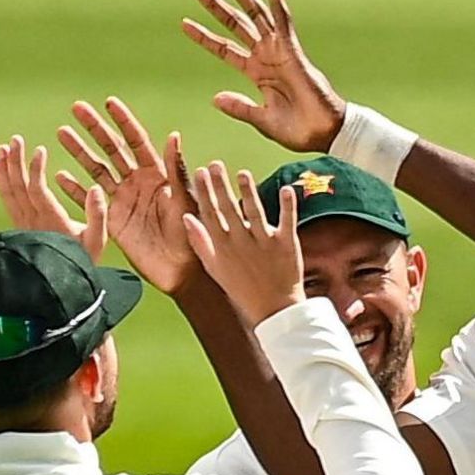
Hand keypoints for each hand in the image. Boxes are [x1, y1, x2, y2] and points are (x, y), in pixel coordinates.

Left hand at [0, 135, 106, 261]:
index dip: (36, 170)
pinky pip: (6, 200)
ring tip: (1, 149)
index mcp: (51, 220)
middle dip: (16, 161)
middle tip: (15, 139)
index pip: (37, 190)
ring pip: (10, 192)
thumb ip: (98, 214)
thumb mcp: (98, 240)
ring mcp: (23, 224)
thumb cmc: (83, 261)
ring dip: (5, 169)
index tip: (40, 150)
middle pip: (19, 187)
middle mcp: (32, 221)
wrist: (62, 285)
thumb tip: (96, 188)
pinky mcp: (19, 226)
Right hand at [55, 98, 200, 294]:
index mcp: (156, 173)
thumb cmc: (190, 233)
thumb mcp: (184, 200)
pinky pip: (89, 199)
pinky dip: (74, 189)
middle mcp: (137, 181)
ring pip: (96, 168)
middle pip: (111, 148)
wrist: (180, 268)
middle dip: (94, 128)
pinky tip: (58, 175)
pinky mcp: (111, 218)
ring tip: (61, 133)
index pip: (136, 140)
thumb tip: (174, 136)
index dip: (123, 121)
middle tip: (77, 108)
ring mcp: (122, 199)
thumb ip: (175, 170)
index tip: (109, 102)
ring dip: (79, 151)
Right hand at [182, 161, 303, 323]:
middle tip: (216, 165)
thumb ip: (200, 242)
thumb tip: (186, 217)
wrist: (274, 309)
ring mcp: (264, 243)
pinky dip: (287, 206)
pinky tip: (287, 189)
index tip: (200, 172)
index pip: (211, 214)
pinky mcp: (286, 245)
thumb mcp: (215, 268)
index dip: (205, 193)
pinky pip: (287, 222)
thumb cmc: (242, 288)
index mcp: (223, 247)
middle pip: (229, 209)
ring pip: (255, 213)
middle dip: (221, 186)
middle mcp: (241, 243)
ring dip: (249, 192)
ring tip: (243, 174)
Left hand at [183, 0, 345, 152]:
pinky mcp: (292, 49)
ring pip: (254, 14)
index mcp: (256, 73)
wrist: (322, 133)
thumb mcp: (261, 120)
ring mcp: (278, 50)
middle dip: (215, 4)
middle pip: (235, 24)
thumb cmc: (297, 130)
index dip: (205, 36)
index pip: (224, 49)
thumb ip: (240, 108)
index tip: (184, 23)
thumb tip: (215, 99)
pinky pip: (283, 18)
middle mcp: (265, 56)